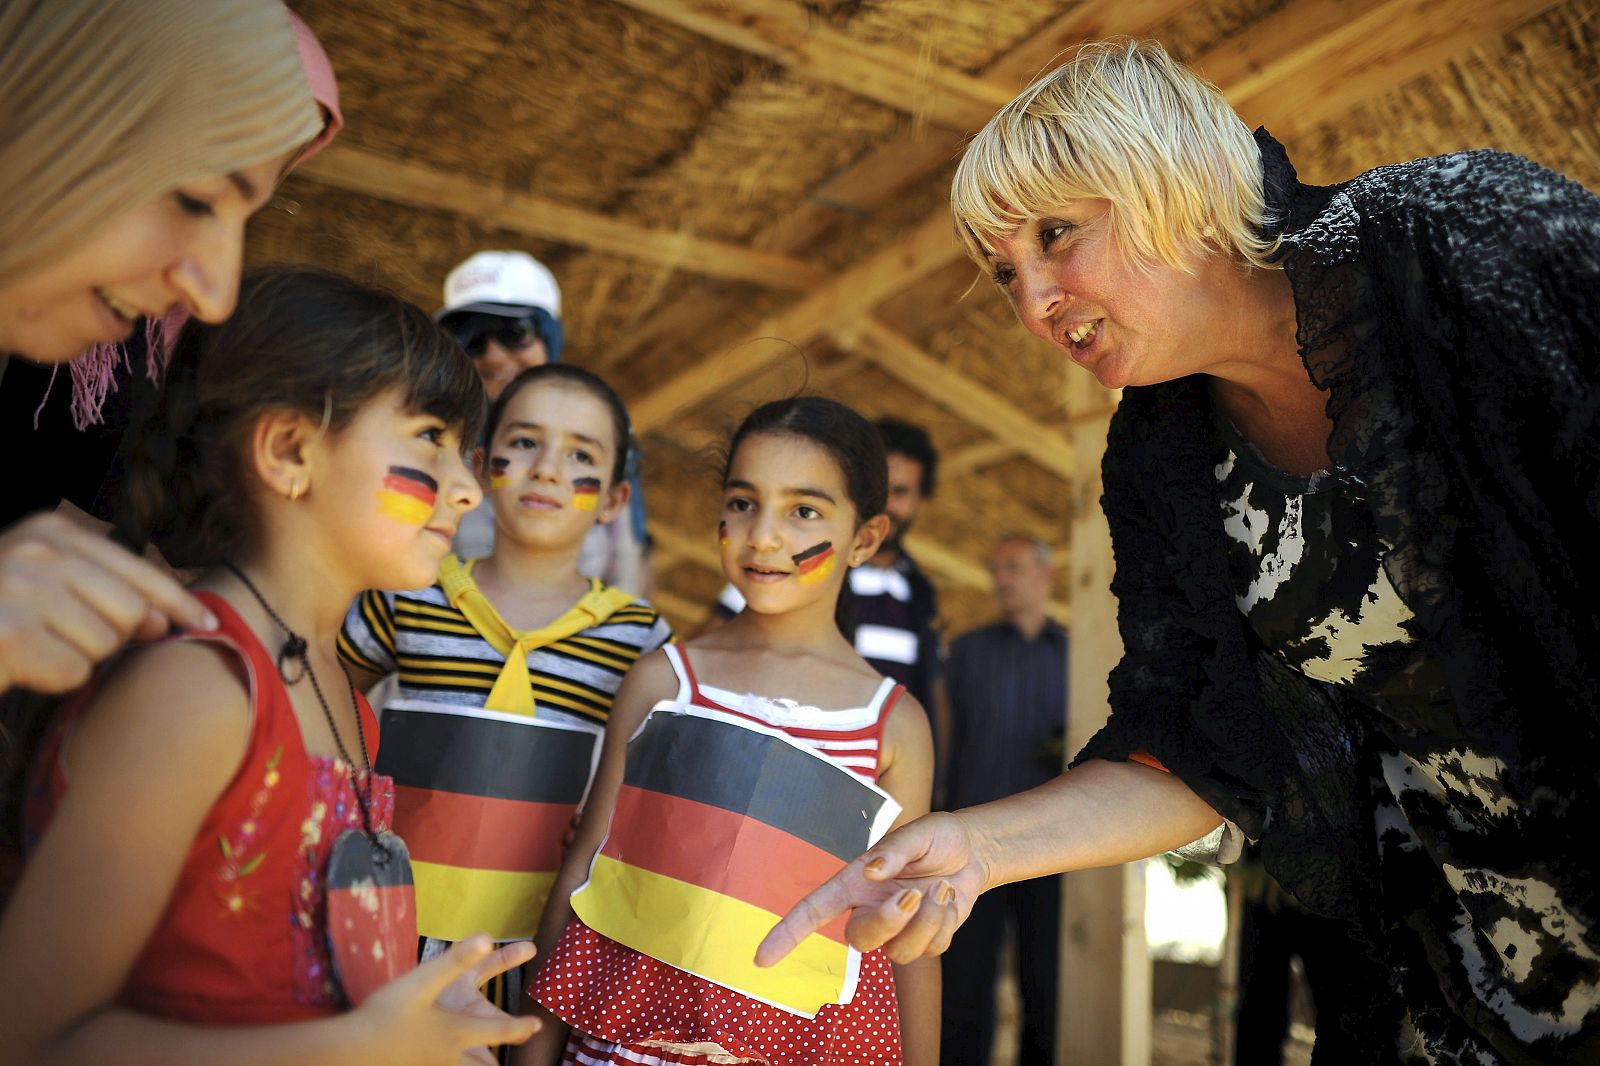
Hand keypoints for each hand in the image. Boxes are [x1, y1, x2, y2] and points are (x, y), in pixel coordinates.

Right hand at [0, 513, 215, 693]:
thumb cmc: (0, 620)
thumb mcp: (48, 590)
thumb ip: (108, 595)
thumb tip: (167, 621)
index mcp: (51, 529)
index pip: (137, 569)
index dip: (177, 601)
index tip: (207, 622)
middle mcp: (35, 548)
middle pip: (129, 612)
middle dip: (107, 639)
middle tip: (57, 639)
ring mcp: (20, 587)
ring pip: (104, 644)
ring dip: (74, 659)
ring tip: (34, 648)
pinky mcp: (10, 633)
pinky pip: (75, 671)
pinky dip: (52, 680)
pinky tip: (22, 668)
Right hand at [356, 936, 539, 1064]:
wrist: (349, 1051)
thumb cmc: (385, 1014)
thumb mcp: (422, 981)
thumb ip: (456, 960)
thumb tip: (487, 937)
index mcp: (458, 1031)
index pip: (500, 1031)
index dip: (520, 1028)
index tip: (536, 1026)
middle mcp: (450, 1054)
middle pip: (483, 1064)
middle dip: (495, 1061)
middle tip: (506, 1053)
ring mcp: (433, 1065)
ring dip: (476, 1062)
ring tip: (483, 1058)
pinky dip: (456, 1061)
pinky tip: (442, 1054)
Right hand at [755, 811, 989, 965]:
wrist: (972, 851)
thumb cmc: (936, 838)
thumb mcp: (918, 832)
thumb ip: (894, 849)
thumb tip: (870, 869)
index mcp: (853, 882)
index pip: (812, 911)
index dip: (786, 934)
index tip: (762, 959)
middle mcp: (868, 909)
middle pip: (859, 939)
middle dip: (886, 922)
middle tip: (912, 894)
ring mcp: (896, 930)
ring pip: (899, 952)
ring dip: (925, 921)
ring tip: (942, 888)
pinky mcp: (923, 942)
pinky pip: (931, 950)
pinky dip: (945, 922)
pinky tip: (948, 899)